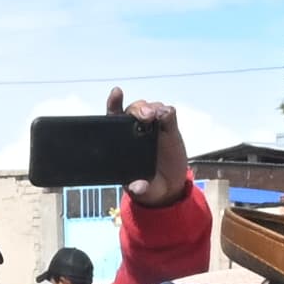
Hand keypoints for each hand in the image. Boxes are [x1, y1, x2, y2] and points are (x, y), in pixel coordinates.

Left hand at [109, 89, 190, 207]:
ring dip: (152, 108)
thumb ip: (140, 188)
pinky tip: (166, 115)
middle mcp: (136, 130)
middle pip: (133, 111)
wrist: (169, 188)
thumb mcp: (143, 190)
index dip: (114, 104)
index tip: (117, 94)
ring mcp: (154, 127)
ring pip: (150, 108)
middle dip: (138, 109)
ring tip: (155, 116)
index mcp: (122, 141)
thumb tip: (138, 187)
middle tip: (145, 116)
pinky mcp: (169, 128)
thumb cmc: (148, 185)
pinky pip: (168, 114)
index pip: (114, 119)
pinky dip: (166, 111)